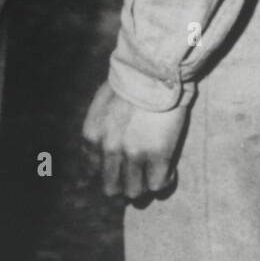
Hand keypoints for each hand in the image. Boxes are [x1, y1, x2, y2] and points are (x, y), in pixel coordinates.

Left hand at [81, 81, 187, 200]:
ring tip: (153, 171)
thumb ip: (100, 128)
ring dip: (144, 184)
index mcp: (92, 136)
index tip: (118, 167)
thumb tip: (104, 147)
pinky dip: (164, 180)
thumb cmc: (130, 80)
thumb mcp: (102, 104)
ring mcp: (134, 155)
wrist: (153, 68)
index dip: (106, 172)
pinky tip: (168, 169)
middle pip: (111, 189)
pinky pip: (158, 185)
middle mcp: (109, 149)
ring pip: (135, 192)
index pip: (91, 172)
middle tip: (137, 174)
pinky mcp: (158, 156)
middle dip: (123, 183)